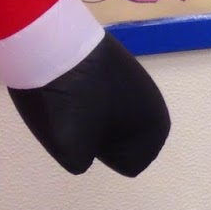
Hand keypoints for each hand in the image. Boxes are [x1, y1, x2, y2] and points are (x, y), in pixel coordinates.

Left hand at [7, 33, 169, 175]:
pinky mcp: (119, 65)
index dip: (100, 155)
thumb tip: (84, 147)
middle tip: (74, 119)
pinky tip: (72, 84)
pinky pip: (105, 95)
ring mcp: (138, 82)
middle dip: (98, 136)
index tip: (84, 135)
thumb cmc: (69, 102)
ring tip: (69, 100)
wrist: (56, 44)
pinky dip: (89, 94)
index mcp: (154, 129)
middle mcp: (155, 106)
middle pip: (121, 140)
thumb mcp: (71, 150)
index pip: (129, 164)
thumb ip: (82, 162)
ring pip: (111, 117)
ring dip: (91, 115)